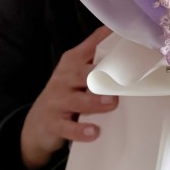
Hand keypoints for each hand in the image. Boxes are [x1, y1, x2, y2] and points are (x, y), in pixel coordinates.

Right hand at [19, 25, 118, 169]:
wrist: (38, 123)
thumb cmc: (66, 93)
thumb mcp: (77, 74)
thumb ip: (98, 62)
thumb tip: (132, 49)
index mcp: (72, 62)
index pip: (91, 45)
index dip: (107, 39)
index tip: (128, 37)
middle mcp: (63, 78)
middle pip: (81, 73)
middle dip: (101, 74)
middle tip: (121, 78)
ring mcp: (56, 100)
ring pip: (76, 100)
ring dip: (94, 101)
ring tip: (111, 102)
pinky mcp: (53, 123)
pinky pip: (67, 127)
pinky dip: (80, 130)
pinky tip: (94, 132)